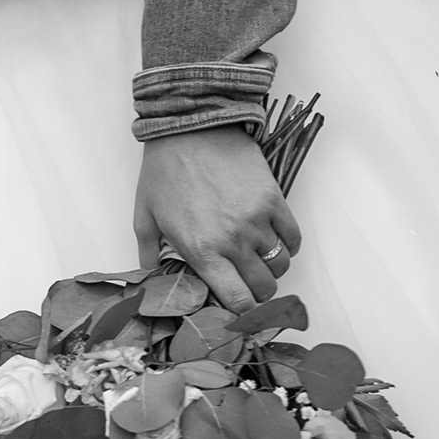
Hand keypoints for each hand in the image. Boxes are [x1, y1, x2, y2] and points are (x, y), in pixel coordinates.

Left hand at [132, 125, 300, 311]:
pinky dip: (288, 245)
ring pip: (281, 265)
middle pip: (264, 288)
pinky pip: (293, 237)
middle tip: (249, 283)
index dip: (242, 313)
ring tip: (259, 258)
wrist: (188, 125)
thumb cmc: (164, 169)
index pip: (237, 301)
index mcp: (202, 251)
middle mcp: (234, 241)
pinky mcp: (273, 199)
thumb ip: (148, 255)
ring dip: (272, 268)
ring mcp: (257, 221)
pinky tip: (274, 239)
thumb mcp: (145, 216)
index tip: (239, 308)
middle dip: (258, 293)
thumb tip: (152, 280)